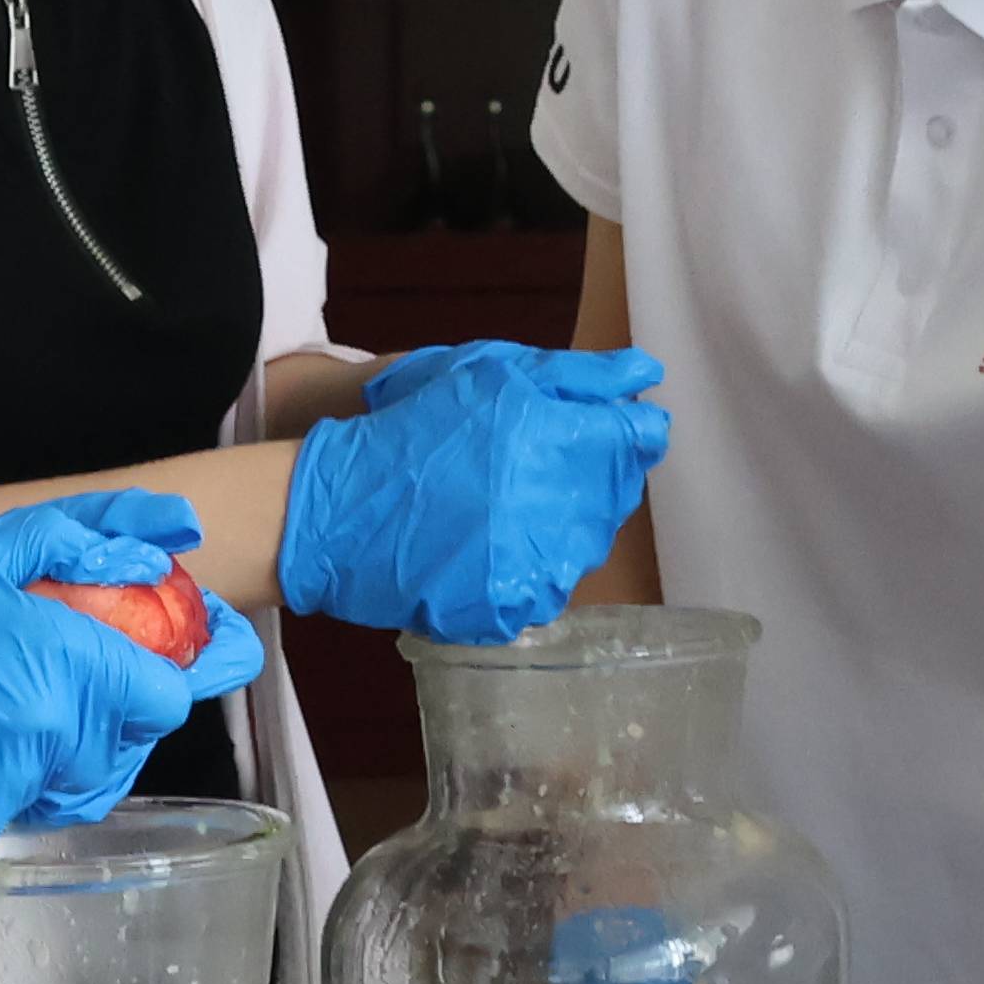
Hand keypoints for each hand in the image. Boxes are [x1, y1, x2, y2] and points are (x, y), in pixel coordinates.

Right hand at [0, 494, 257, 862]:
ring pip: (75, 783)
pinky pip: (17, 809)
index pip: (166, 699)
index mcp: (60, 675)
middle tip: (92, 672)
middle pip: (126, 746)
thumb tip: (174, 537)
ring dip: (67, 747)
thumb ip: (83, 540)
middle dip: (121, 711)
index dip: (182, 676)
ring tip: (19, 700)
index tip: (194, 655)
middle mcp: (45, 747)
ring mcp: (6, 800)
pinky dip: (10, 777)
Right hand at [281, 341, 671, 641]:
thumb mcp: (490, 374)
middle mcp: (564, 510)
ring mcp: (539, 567)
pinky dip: (529, 567)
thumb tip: (646, 374)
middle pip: (616, 495)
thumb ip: (575, 377)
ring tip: (508, 504)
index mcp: (564, 443)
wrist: (337, 508)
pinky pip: (548, 588)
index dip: (623, 431)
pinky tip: (492, 544)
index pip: (639, 438)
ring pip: (587, 545)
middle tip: (538, 466)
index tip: (598, 430)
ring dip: (562, 522)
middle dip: (591, 476)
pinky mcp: (512, 608)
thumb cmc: (413, 427)